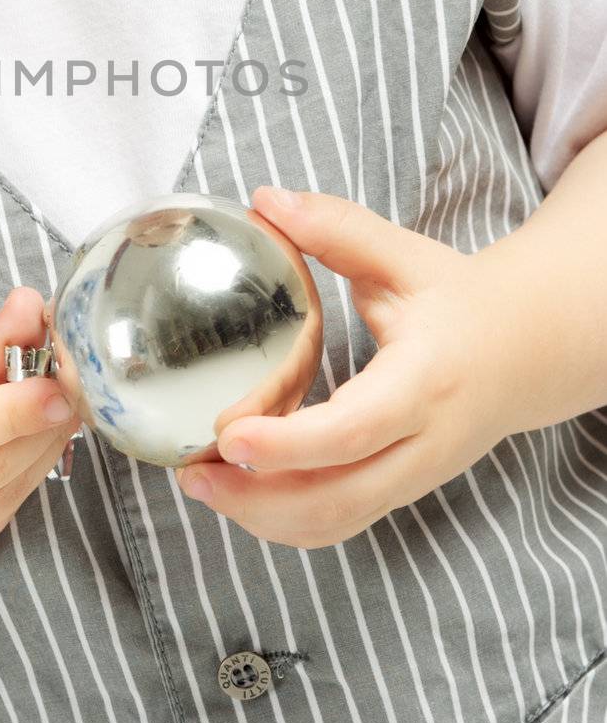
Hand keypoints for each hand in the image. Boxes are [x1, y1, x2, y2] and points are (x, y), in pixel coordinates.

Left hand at [175, 186, 517, 549]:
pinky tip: (240, 492)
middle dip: (257, 498)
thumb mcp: (406, 255)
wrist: (531, 352)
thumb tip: (265, 200)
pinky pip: (341, 522)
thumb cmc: (461, 302)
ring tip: (200, 484)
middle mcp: (424, 444)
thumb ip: (337, 228)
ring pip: (336, 521)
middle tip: (190, 474)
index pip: (354, 430)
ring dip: (263, 517)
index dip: (288, 444)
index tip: (227, 435)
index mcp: (426, 381)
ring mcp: (415, 477)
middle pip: (338, 497)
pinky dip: (286, 520)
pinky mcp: (401, 490)